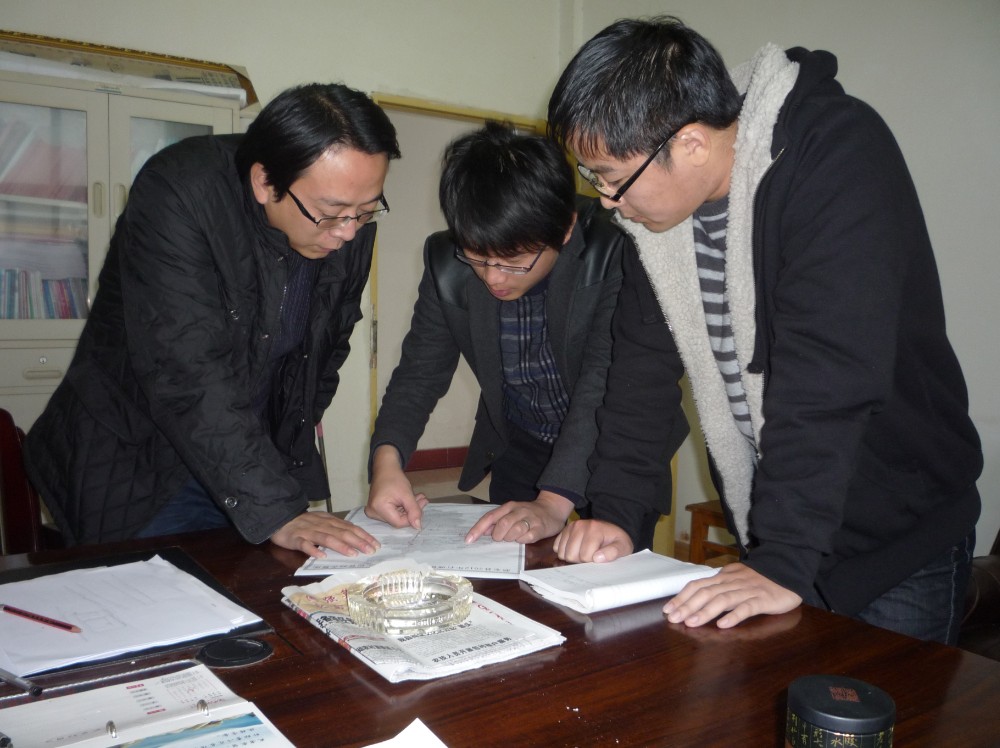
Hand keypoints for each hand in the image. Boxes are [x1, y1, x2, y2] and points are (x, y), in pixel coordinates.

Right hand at [270, 511, 380, 558]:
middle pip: (342, 532)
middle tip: (370, 551)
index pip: (350, 528)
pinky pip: (305, 544)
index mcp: (329, 521)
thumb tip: (356, 538)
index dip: (363, 536)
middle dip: (358, 541)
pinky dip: (313, 550)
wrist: (280, 518)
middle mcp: (321, 525)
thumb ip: (336, 529)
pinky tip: (321, 556)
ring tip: (352, 554)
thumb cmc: (304, 523)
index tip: (375, 544)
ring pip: (326, 538)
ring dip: (340, 546)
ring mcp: (308, 532)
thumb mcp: (323, 522)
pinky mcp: (295, 538)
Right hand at [365, 445, 428, 528]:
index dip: (412, 517)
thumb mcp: (407, 494)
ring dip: (408, 509)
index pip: (399, 522)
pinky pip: (391, 513)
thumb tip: (418, 527)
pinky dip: (401, 508)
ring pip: (396, 517)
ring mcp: (372, 512)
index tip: (422, 505)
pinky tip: (410, 500)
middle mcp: (372, 513)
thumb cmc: (394, 478)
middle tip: (423, 500)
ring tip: (419, 498)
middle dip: (411, 511)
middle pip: (397, 520)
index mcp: (379, 508)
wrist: (384, 468)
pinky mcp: (375, 510)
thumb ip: (414, 511)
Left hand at [464, 491, 573, 543]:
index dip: (478, 529)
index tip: (469, 540)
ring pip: (514, 530)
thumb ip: (497, 521)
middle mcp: (518, 510)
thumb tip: (483, 532)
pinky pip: (527, 537)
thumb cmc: (528, 513)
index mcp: (508, 507)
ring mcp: (530, 519)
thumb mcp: (511, 513)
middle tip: (501, 538)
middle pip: (502, 524)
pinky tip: (524, 538)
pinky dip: (522, 541)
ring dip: (510, 538)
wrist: (552, 509)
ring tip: (513, 538)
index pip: (490, 517)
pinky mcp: (540, 528)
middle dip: (498, 535)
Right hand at [552, 519, 632, 562]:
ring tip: (583, 552)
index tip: (600, 557)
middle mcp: (580, 525)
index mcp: (595, 529)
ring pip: (562, 552)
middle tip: (591, 556)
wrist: (611, 531)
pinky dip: (564, 552)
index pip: (585, 556)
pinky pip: (557, 547)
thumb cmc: (617, 541)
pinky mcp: (565, 530)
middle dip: (581, 560)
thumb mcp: (623, 547)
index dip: (592, 561)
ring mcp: (571, 527)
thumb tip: (597, 558)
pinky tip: (576, 549)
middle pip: (571, 555)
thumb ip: (613, 553)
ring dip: (572, 557)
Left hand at [662, 562, 801, 627]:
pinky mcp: (763, 599)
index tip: (668, 610)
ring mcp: (747, 590)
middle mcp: (732, 582)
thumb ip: (720, 585)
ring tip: (691, 623)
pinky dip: (734, 615)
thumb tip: (699, 593)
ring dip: (705, 612)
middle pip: (706, 593)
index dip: (682, 597)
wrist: (788, 569)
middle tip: (673, 619)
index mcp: (724, 577)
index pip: (698, 585)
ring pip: (723, 600)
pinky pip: (747, 607)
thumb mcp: (736, 577)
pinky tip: (723, 625)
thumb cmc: (761, 578)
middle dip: (687, 606)